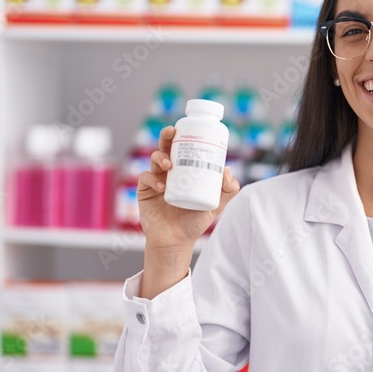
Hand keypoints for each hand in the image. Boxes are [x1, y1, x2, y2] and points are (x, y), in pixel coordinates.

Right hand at [138, 125, 240, 250]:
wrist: (177, 241)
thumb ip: (228, 190)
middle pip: (166, 147)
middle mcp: (169, 172)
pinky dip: (152, 180)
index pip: (184, 148)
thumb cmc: (195, 222)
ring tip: (169, 165)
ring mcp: (156, 180)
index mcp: (185, 171)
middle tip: (172, 132)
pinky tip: (162, 187)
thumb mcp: (216, 206)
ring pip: (154, 160)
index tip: (190, 130)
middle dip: (167, 136)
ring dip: (160, 158)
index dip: (184, 136)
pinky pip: (145, 179)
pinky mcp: (144, 191)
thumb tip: (227, 169)